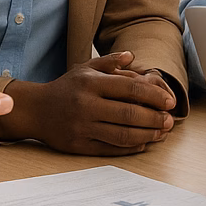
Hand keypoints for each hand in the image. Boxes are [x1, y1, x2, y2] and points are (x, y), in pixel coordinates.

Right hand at [3, 52, 176, 155]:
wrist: (36, 110)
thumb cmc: (66, 87)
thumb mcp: (85, 68)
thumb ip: (110, 62)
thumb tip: (133, 56)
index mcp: (91, 83)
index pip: (130, 89)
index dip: (154, 96)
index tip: (170, 102)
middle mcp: (86, 104)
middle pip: (129, 114)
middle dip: (154, 118)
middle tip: (170, 121)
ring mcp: (82, 127)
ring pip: (122, 134)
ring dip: (147, 135)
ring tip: (161, 133)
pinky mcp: (79, 145)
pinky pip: (110, 149)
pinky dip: (130, 147)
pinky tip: (144, 143)